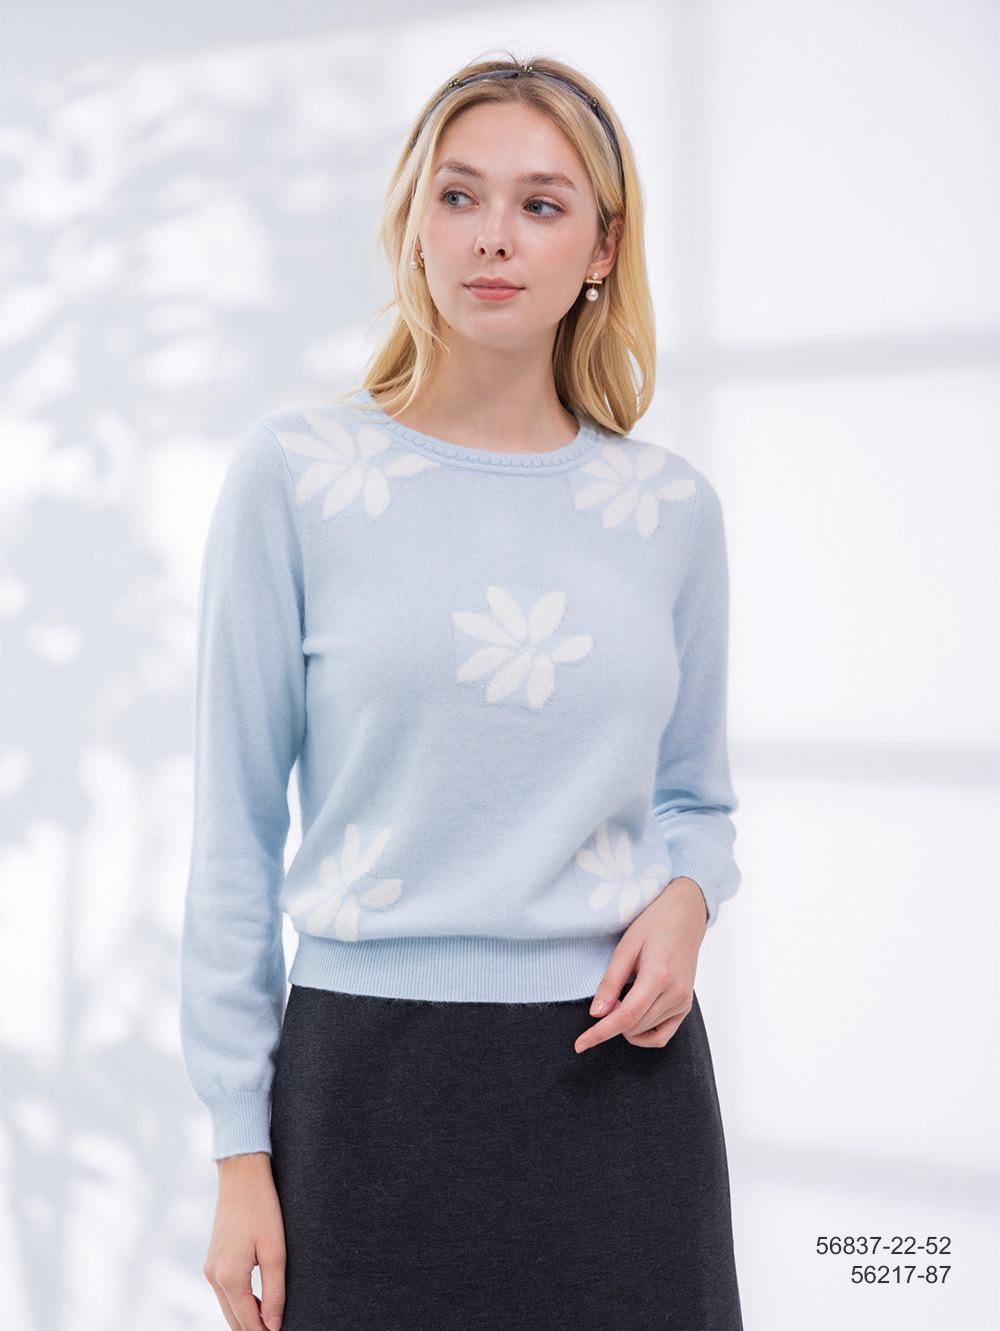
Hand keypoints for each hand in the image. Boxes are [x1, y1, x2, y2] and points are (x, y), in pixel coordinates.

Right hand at [204, 1152, 285, 1330]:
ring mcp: (210, 1267)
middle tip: (276, 1327)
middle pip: (233, 1320)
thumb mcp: (275, 1251)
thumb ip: (274, 1292)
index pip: (248, 1322)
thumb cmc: (262, 1209)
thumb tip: (273, 1326)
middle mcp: (214, 1276)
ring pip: (228, 1307)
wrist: (242, 1175)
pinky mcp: (213, 1258)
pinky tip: (257, 1299)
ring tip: (270, 1318)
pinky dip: (239, 1301)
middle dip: (253, 1329)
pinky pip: (225, 1291)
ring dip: (246, 1317)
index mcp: (229, 1277)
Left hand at [575, 876, 707, 1052]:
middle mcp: (675, 994)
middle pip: (633, 1027)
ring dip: (626, 1023)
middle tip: (608, 994)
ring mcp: (683, 1002)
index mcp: (659, 976)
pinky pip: (662, 1035)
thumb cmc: (653, 924)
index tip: (580, 1044)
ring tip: (624, 993)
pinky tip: (633, 1015)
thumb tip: (596, 1014)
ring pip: (645, 1032)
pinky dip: (643, 1033)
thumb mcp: (626, 946)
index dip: (600, 1033)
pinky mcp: (686, 1006)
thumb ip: (611, 981)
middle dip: (611, 1020)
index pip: (625, 1017)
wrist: (685, 915)